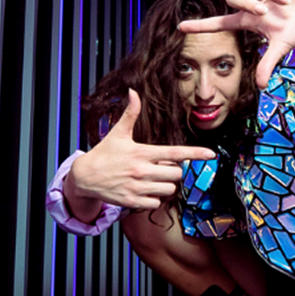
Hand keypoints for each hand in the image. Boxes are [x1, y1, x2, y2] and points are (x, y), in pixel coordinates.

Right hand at [66, 90, 215, 214]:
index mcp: (142, 153)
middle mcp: (142, 171)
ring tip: (152, 180)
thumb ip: (130, 114)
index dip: (195, 153)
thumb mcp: (117, 133)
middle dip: (173, 171)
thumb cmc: (104, 153)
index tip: (211, 154)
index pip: (175, 153)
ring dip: (165, 186)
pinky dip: (153, 198)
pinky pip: (156, 203)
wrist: (84, 177)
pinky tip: (143, 191)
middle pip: (176, 174)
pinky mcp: (132, 201)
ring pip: (169, 190)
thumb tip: (133, 92)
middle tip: (160, 168)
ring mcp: (137, 187)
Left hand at [177, 0, 294, 88]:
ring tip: (286, 1)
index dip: (200, 26)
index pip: (218, 23)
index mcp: (247, 20)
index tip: (180, 27)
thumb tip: (260, 86)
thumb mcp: (281, 47)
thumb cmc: (293, 31)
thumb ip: (268, 64)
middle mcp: (251, 2)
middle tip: (265, 11)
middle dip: (248, 2)